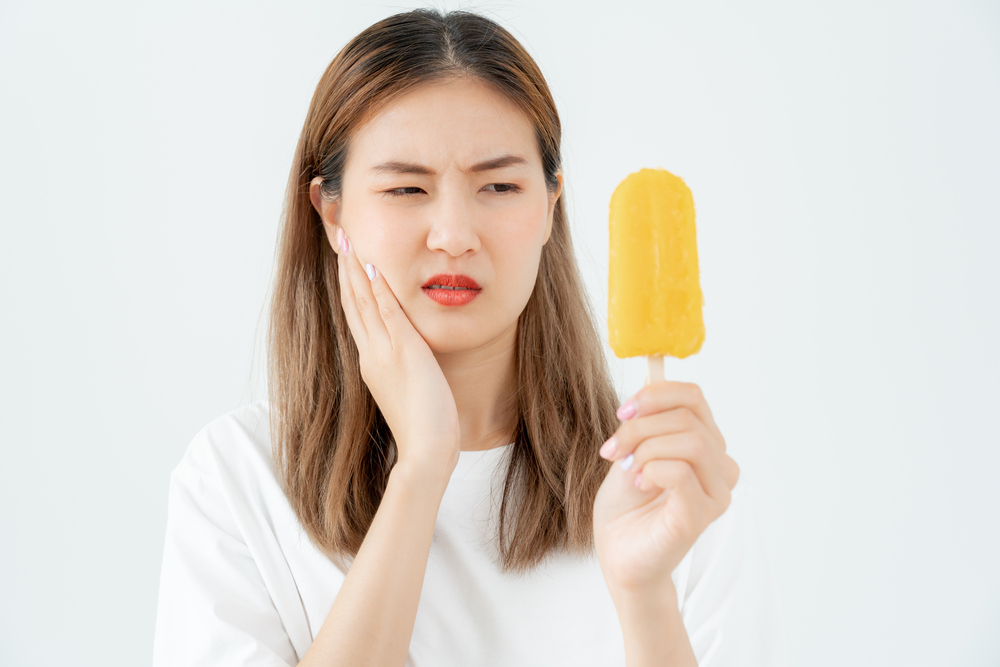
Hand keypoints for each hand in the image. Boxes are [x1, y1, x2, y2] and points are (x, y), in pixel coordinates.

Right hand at [334, 229, 460, 478]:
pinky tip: (375, 270)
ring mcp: (384, 353)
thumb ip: (406, 369)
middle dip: (347, 270)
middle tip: (341, 238)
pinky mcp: (403, 354)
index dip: (350, 286)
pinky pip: (387, 315)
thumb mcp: (411, 390)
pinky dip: (379, 292)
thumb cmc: (425, 428)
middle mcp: (371, 354)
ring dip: (357, 271)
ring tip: (350, 243)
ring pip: (363, 304)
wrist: (425, 451)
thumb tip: (412, 358)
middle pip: (353, 303)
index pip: (357, 315)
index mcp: (372, 362)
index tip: (347, 261)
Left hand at [592, 382, 739, 598]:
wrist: (618, 554)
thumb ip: (646, 419)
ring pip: (691, 440)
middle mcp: (720, 467)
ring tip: (626, 468)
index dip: (655, 394)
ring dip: (646, 448)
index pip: (694, 397)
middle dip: (641, 425)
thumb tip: (652, 370)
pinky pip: (682, 472)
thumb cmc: (626, 506)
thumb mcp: (631, 450)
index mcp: (706, 445)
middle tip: (612, 448)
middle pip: (689, 417)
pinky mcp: (702, 515)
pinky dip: (651, 470)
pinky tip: (638, 485)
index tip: (622, 411)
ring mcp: (716, 493)